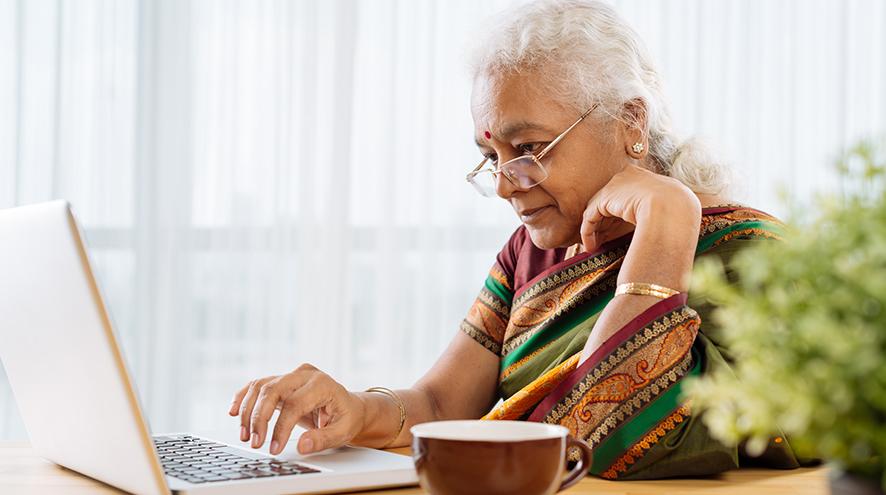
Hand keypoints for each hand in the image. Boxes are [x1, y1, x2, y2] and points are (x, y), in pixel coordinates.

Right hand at [229, 364, 365, 454]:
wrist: (347, 406)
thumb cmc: (346, 417)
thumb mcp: (343, 431)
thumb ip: (324, 439)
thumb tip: (302, 445)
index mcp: (322, 383)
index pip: (294, 403)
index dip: (280, 427)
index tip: (274, 448)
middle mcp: (304, 374)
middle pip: (272, 390)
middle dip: (259, 418)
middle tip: (255, 442)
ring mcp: (291, 375)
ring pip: (261, 386)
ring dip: (248, 410)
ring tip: (245, 435)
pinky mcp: (281, 380)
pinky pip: (258, 385)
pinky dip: (244, 397)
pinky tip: (234, 412)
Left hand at [580, 164, 700, 252]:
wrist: (673, 209)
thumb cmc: (677, 213)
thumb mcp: (666, 209)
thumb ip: (655, 212)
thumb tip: (652, 224)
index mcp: (645, 177)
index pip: (626, 194)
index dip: (618, 213)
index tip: (617, 230)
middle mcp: (628, 176)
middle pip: (609, 201)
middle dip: (604, 222)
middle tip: (602, 239)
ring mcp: (615, 185)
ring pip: (597, 209)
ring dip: (594, 230)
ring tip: (594, 246)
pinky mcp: (605, 198)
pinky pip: (591, 217)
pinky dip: (588, 232)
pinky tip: (591, 246)